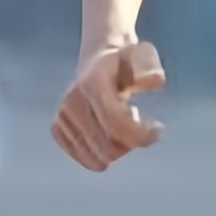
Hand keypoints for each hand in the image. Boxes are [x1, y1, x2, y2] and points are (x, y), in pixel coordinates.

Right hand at [52, 36, 164, 170]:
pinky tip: (108, 134)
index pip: (116, 123)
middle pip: (109, 147)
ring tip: (122, 125)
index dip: (141, 134)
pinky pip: (87, 159)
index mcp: (93, 82)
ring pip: (99, 158)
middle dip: (132, 141)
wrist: (96, 62)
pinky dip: (104, 153)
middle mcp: (72, 101)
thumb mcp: (143, 55)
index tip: (158, 129)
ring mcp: (62, 117)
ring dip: (119, 148)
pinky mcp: (57, 129)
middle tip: (139, 123)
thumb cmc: (125, 63)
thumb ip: (150, 66)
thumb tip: (157, 80)